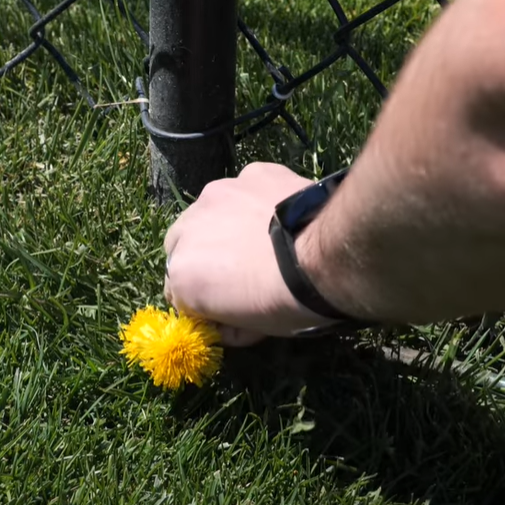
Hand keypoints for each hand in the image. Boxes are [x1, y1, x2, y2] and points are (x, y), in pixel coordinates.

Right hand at [162, 162, 336, 346]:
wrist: (327, 258)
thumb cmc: (286, 303)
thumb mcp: (250, 331)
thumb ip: (225, 324)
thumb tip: (223, 323)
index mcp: (180, 274)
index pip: (176, 293)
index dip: (200, 301)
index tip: (225, 305)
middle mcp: (187, 228)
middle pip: (183, 246)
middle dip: (203, 258)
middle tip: (240, 270)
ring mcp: (217, 194)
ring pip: (210, 212)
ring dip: (224, 225)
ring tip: (261, 238)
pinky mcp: (250, 173)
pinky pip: (244, 191)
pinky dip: (255, 203)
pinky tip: (280, 215)